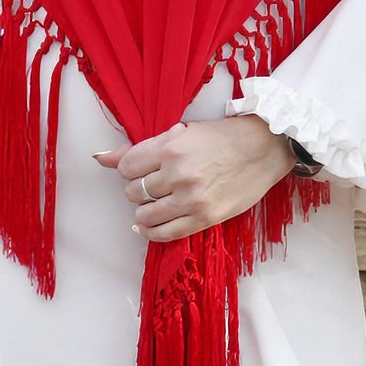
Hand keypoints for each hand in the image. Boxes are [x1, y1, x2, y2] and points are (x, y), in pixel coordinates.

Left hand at [94, 115, 294, 241]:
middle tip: (154, 183)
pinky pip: (165, 234)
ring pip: (144, 215)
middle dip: (139, 188)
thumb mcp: (181, 132)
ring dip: (145, 211)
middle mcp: (178, 173)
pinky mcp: (205, 218)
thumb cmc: (223, 136)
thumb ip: (140, 147)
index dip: (131, 169)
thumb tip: (101, 157)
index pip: (127, 167)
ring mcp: (191, 198)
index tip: (142, 168)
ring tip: (156, 203)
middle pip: (134, 191)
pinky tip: (153, 224)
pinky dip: (153, 231)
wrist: (264, 148)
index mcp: (171, 146)